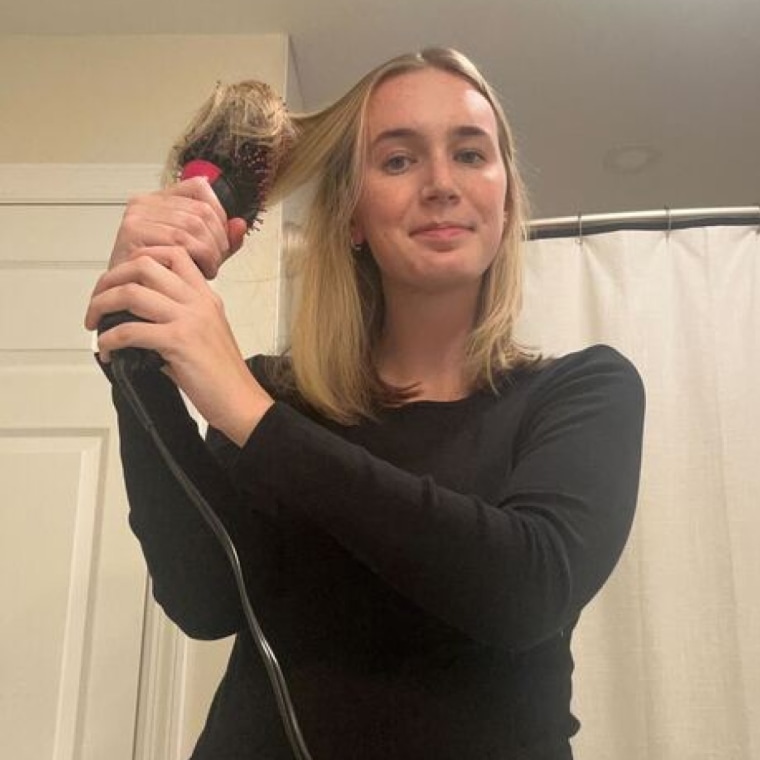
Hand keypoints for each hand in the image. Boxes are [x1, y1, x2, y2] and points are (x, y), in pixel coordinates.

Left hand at [85, 246, 272, 444]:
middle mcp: (198, 302)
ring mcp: (189, 319)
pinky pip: (130, 330)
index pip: (173, 254)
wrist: (241, 402)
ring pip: (131, 293)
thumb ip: (177, 322)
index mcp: (206, 298)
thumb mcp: (206, 336)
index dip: (139, 258)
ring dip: (102, 306)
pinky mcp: (178, 342)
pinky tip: (107, 350)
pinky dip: (109, 339)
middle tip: (97, 301)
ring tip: (94, 324)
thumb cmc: (223, 378)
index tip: (120, 280)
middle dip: (110, 280)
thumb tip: (138, 326)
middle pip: (144, 266)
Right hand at [109, 178, 248, 278]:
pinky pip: (178, 241)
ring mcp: (137, 216)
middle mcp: (145, 203)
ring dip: (209, 253)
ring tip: (207, 270)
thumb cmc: (161, 275)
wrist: (130, 299)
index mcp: (160, 199)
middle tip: (216, 262)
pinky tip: (195, 272)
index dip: (219, 214)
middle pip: (201, 210)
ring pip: (192, 226)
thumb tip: (241, 225)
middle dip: (218, 240)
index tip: (221, 239)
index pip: (200, 187)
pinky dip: (196, 258)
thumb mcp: (200, 254)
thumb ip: (223, 240)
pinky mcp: (131, 233)